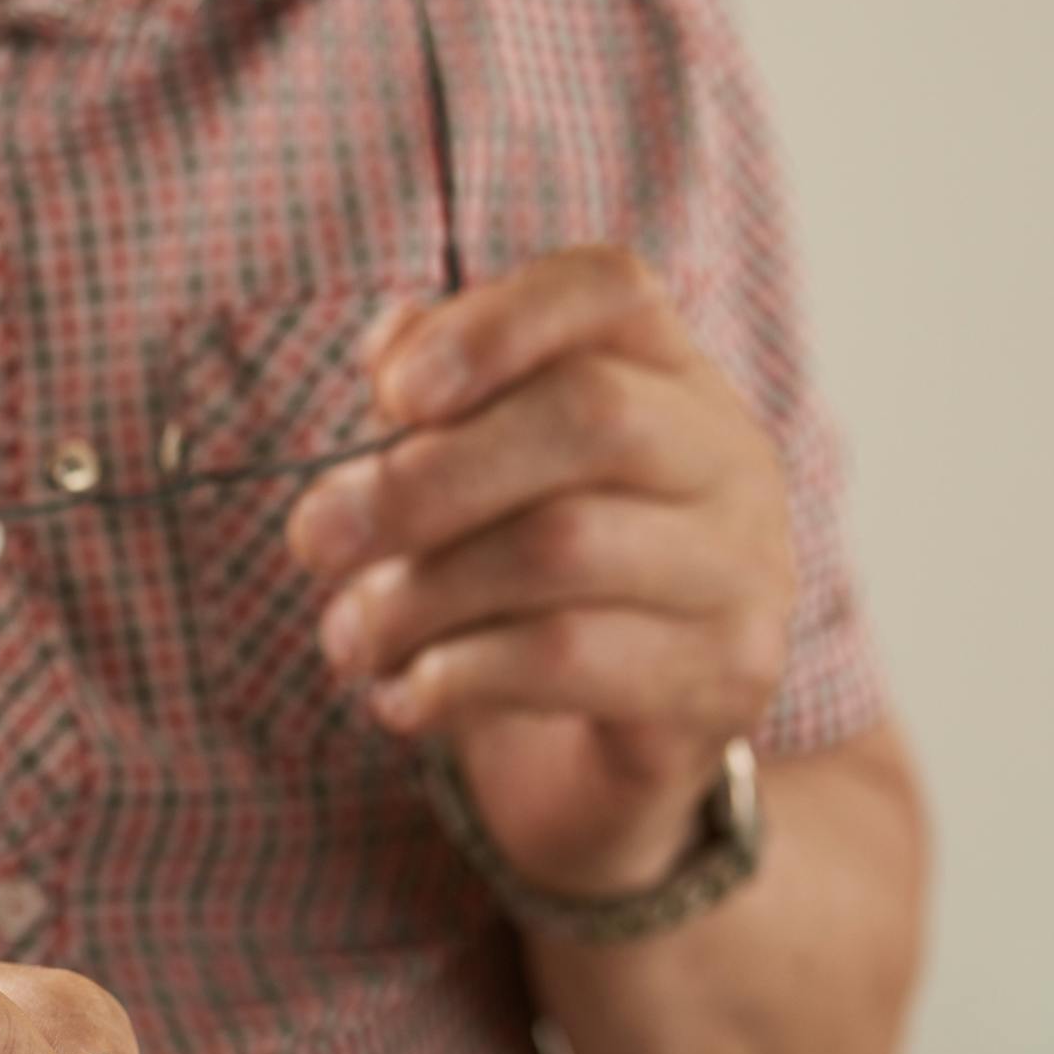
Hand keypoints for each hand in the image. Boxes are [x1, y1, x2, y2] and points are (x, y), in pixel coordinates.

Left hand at [286, 246, 794, 897]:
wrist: (606, 765)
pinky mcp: (721, 680)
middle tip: (312, 540)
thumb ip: (432, 412)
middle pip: (588, 415)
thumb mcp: (469, 493)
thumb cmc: (520, 596)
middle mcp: (728, 458)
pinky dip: (455, 677)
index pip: (609, 288)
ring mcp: (741, 570)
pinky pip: (569, 659)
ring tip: (347, 639)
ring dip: (419, 596)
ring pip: (564, 545)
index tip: (389, 396)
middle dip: (422, 479)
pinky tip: (402, 697)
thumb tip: (387, 343)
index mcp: (668, 378)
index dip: (494, 323)